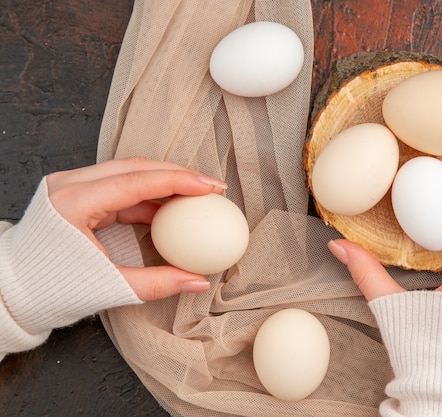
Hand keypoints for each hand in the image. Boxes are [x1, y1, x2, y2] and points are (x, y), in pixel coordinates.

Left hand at [46, 157, 226, 300]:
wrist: (12, 289)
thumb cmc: (52, 288)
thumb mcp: (109, 287)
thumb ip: (157, 283)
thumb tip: (199, 281)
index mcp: (74, 204)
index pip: (138, 181)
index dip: (180, 181)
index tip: (211, 187)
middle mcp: (71, 185)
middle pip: (136, 166)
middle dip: (179, 174)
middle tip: (212, 188)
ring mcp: (72, 186)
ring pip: (129, 171)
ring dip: (165, 181)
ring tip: (197, 196)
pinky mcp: (76, 194)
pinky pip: (120, 186)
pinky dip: (148, 195)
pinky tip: (171, 209)